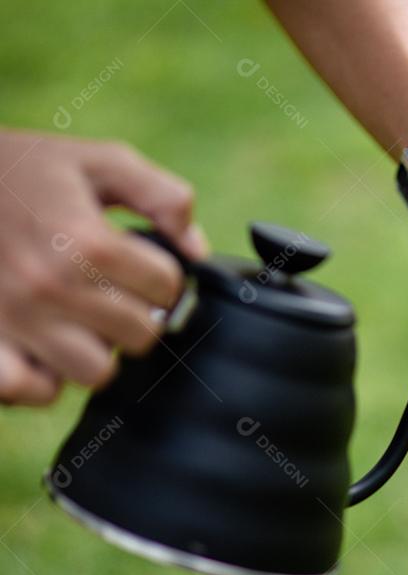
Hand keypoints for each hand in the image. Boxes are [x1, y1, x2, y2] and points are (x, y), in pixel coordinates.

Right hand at [0, 130, 206, 404]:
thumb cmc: (25, 170)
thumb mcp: (98, 160)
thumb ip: (162, 195)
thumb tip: (197, 249)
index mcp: (85, 241)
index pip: (167, 287)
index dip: (164, 274)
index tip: (142, 263)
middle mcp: (51, 287)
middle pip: (140, 335)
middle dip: (138, 312)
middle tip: (114, 290)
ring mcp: (16, 320)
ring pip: (96, 371)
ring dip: (98, 348)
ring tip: (81, 317)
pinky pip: (35, 389)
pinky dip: (46, 376)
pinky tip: (46, 345)